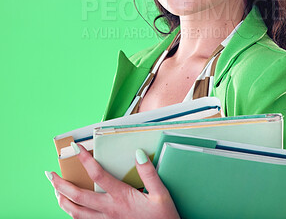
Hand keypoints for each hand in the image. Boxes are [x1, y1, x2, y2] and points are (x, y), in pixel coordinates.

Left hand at [46, 143, 179, 218]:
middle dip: (60, 184)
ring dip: (62, 200)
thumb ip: (149, 173)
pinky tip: (71, 208)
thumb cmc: (163, 218)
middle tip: (50, 174)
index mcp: (121, 197)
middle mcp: (109, 209)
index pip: (98, 174)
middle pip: (77, 196)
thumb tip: (138, 153)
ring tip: (55, 190)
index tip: (75, 147)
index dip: (85, 159)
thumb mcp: (162, 194)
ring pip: (75, 213)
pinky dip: (72, 214)